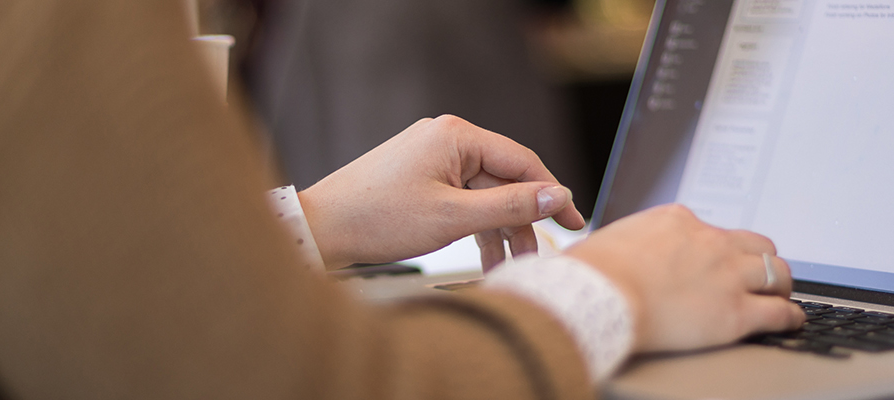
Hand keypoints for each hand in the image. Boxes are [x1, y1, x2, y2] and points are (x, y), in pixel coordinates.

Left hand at [299, 115, 585, 268]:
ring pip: (483, 197)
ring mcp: (431, 160)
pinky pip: (461, 202)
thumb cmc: (377, 219)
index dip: (552, 194)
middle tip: (536, 259)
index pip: (521, 161)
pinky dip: (474, 230)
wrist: (318, 230)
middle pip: (503, 181)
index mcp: (456, 136)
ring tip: (508, 270)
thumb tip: (556, 196)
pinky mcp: (420, 181)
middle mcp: (445, 140)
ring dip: (498, 234)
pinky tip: (486, 261)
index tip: (575, 223)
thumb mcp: (452, 218)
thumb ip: (509, 207)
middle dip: (520, 224)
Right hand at [565, 204, 802, 351]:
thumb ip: (625, 244)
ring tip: (780, 296)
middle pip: (754, 245)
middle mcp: (709, 242)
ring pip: (776, 272)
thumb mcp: (610, 240)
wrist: (599, 294)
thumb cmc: (591, 272)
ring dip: (779, 285)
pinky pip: (779, 312)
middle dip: (758, 260)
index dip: (718, 250)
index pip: (713, 231)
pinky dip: (790, 317)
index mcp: (677, 221)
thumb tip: (611, 253)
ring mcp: (727, 276)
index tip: (715, 262)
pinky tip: (791, 321)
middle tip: (758, 276)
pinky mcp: (735, 312)